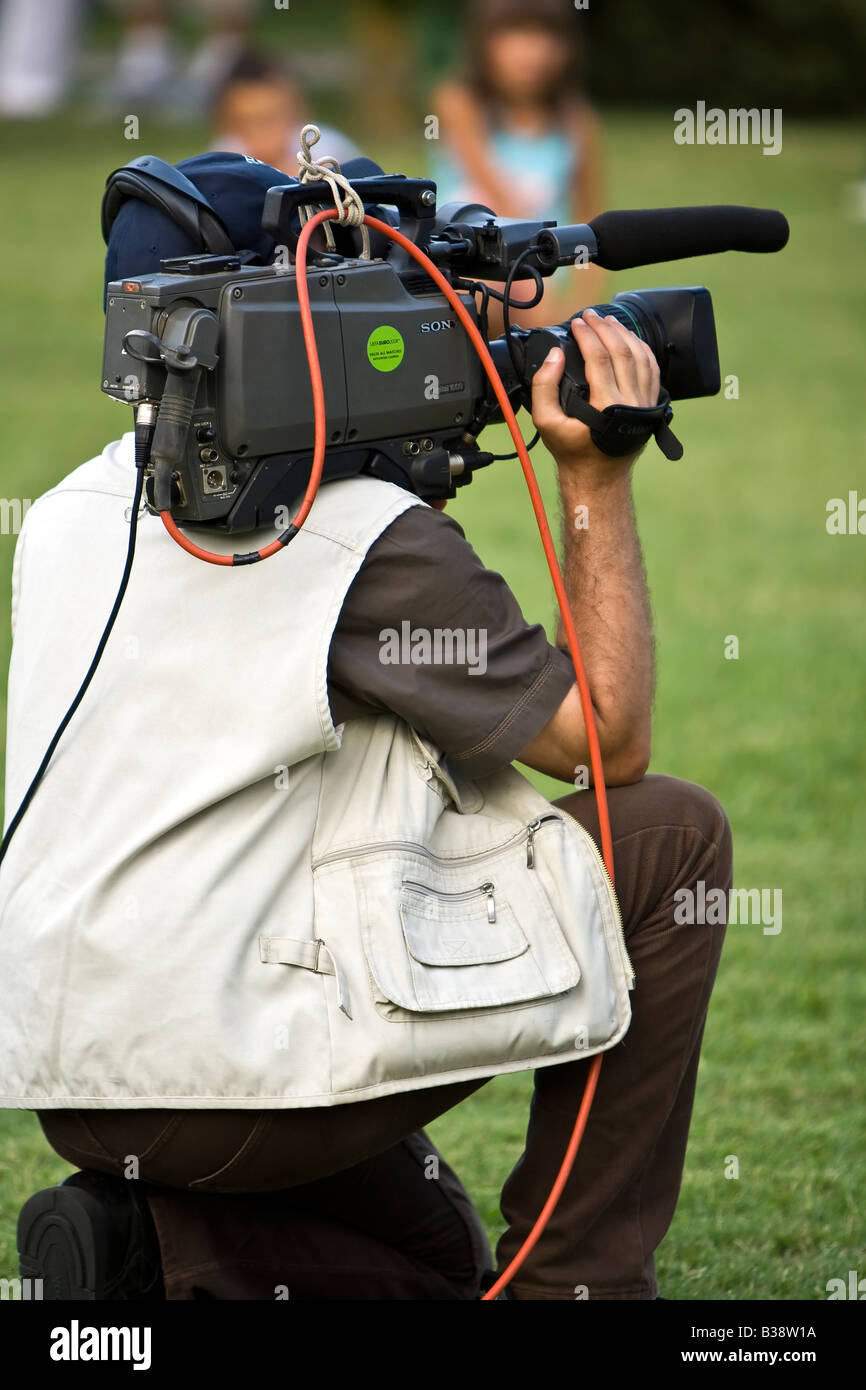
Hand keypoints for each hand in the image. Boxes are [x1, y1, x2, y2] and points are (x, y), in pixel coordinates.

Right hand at [530, 308, 660, 469]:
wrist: (598, 477)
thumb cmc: (572, 452)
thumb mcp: (546, 424)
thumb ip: (544, 387)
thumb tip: (555, 356)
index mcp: (607, 407)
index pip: (600, 357)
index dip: (587, 335)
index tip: (576, 323)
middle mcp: (631, 403)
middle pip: (622, 351)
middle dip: (605, 328)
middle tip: (590, 315)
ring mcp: (645, 403)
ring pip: (641, 356)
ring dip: (624, 334)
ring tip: (608, 321)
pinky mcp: (650, 405)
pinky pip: (652, 369)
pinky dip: (641, 349)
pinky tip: (629, 338)